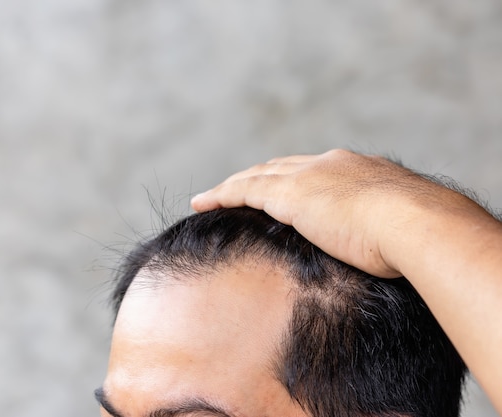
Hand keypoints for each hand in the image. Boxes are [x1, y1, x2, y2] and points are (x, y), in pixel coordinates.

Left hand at [191, 149, 466, 277]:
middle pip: (280, 168)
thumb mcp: (402, 229)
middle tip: (238, 188)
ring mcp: (307, 177)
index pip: (314, 172)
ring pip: (256, 176)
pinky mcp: (288, 195)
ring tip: (210, 196)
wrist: (415, 223)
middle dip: (258, 177)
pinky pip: (243, 190)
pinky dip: (221, 194)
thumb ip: (387, 232)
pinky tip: (202, 202)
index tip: (280, 191)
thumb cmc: (419, 236)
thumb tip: (390, 250)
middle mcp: (328, 165)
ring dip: (232, 185)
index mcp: (356, 170)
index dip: (292, 180)